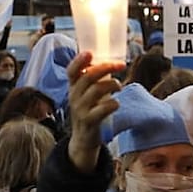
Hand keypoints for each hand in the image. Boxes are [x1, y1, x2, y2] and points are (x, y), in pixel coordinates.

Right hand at [66, 51, 125, 173]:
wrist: (84, 139)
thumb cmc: (90, 111)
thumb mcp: (87, 94)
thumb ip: (94, 79)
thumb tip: (110, 62)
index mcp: (73, 87)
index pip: (71, 71)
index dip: (79, 61)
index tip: (89, 52)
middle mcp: (74, 97)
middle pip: (88, 77)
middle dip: (106, 68)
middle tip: (121, 65)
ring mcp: (80, 109)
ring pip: (97, 90)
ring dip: (113, 84)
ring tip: (119, 86)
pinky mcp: (90, 121)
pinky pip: (103, 108)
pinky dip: (113, 103)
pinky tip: (116, 104)